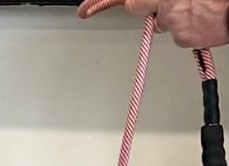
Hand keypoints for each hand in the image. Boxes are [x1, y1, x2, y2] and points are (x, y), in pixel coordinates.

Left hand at [79, 0, 228, 47]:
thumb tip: (147, 0)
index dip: (101, 1)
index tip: (85, 9)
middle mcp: (165, 2)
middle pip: (141, 7)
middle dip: (151, 6)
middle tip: (169, 3)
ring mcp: (174, 21)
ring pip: (163, 22)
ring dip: (175, 16)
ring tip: (200, 7)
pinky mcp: (185, 37)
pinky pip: (181, 34)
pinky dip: (189, 29)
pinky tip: (205, 18)